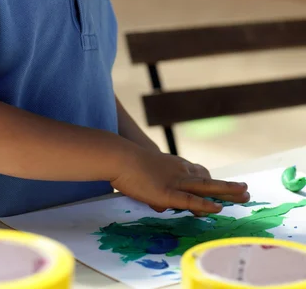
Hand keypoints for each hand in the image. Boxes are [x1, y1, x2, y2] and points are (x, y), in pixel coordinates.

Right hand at [111, 148, 248, 215]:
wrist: (119, 156)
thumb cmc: (128, 165)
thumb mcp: (148, 175)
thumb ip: (158, 190)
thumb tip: (162, 206)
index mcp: (175, 166)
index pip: (199, 174)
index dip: (215, 182)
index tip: (228, 187)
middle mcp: (180, 171)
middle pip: (209, 180)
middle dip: (229, 187)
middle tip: (246, 191)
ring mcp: (176, 181)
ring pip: (206, 187)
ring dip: (227, 192)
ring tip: (244, 195)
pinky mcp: (167, 193)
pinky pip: (190, 200)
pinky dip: (205, 205)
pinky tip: (217, 209)